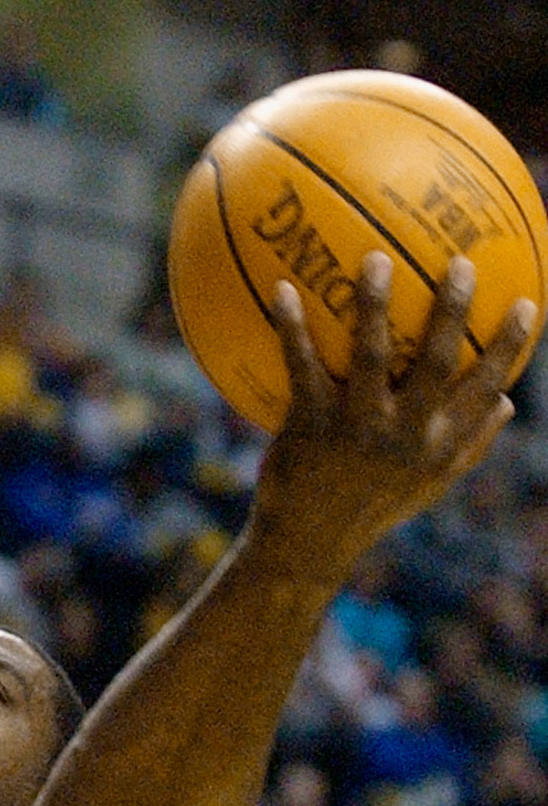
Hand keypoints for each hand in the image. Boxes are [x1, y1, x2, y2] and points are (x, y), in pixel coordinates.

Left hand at [255, 250, 535, 567]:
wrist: (305, 545)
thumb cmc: (368, 508)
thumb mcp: (426, 486)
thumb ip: (468, 445)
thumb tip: (507, 401)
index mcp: (438, 445)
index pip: (486, 390)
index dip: (508, 347)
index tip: (527, 303)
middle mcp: (403, 435)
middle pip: (439, 362)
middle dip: (453, 311)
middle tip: (461, 263)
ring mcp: (355, 429)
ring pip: (372, 356)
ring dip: (374, 304)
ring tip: (374, 260)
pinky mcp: (309, 426)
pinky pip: (302, 366)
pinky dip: (292, 327)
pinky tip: (282, 290)